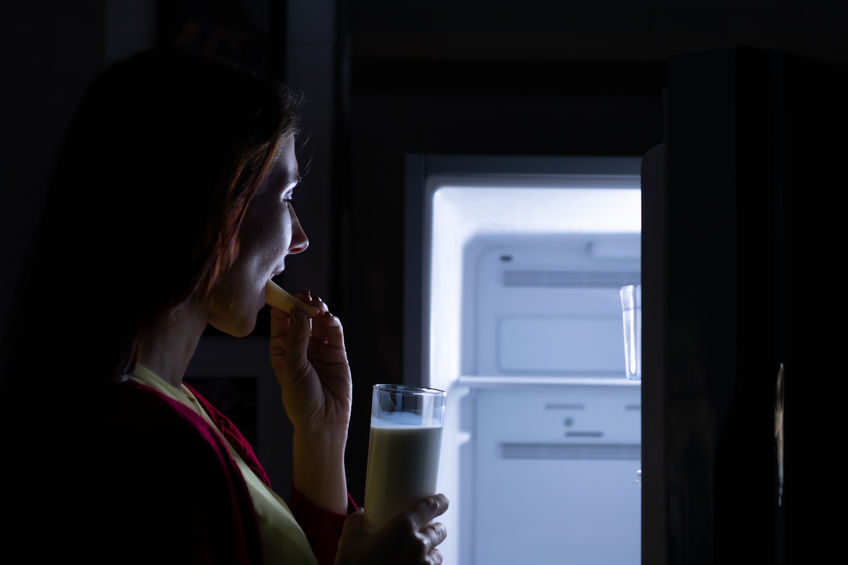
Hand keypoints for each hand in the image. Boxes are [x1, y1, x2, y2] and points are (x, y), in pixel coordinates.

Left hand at [269, 291, 351, 435]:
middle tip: (305, 295)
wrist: (324, 421)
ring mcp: (319, 349)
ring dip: (318, 311)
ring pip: (319, 322)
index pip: (281, 320)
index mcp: (282, 348)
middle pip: (301, 317)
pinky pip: (335, 332)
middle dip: (302, 304)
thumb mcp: (293, 367)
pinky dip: (333, 323)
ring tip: (318, 305)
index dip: (283, 305)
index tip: (285, 293)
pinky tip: (329, 318)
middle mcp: (300, 346)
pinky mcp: (337, 353)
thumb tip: (299, 310)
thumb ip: (297, 338)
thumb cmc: (301, 399)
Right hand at [334, 495, 448, 564]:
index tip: (442, 500)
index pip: (430, 507)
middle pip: (438, 531)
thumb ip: (356, 521)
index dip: (439, 501)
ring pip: (437, 554)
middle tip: (426, 528)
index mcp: (403, 527)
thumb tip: (361, 514)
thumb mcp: (349, 540)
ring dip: (432, 550)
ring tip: (419, 552)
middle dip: (435, 528)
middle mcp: (418, 546)